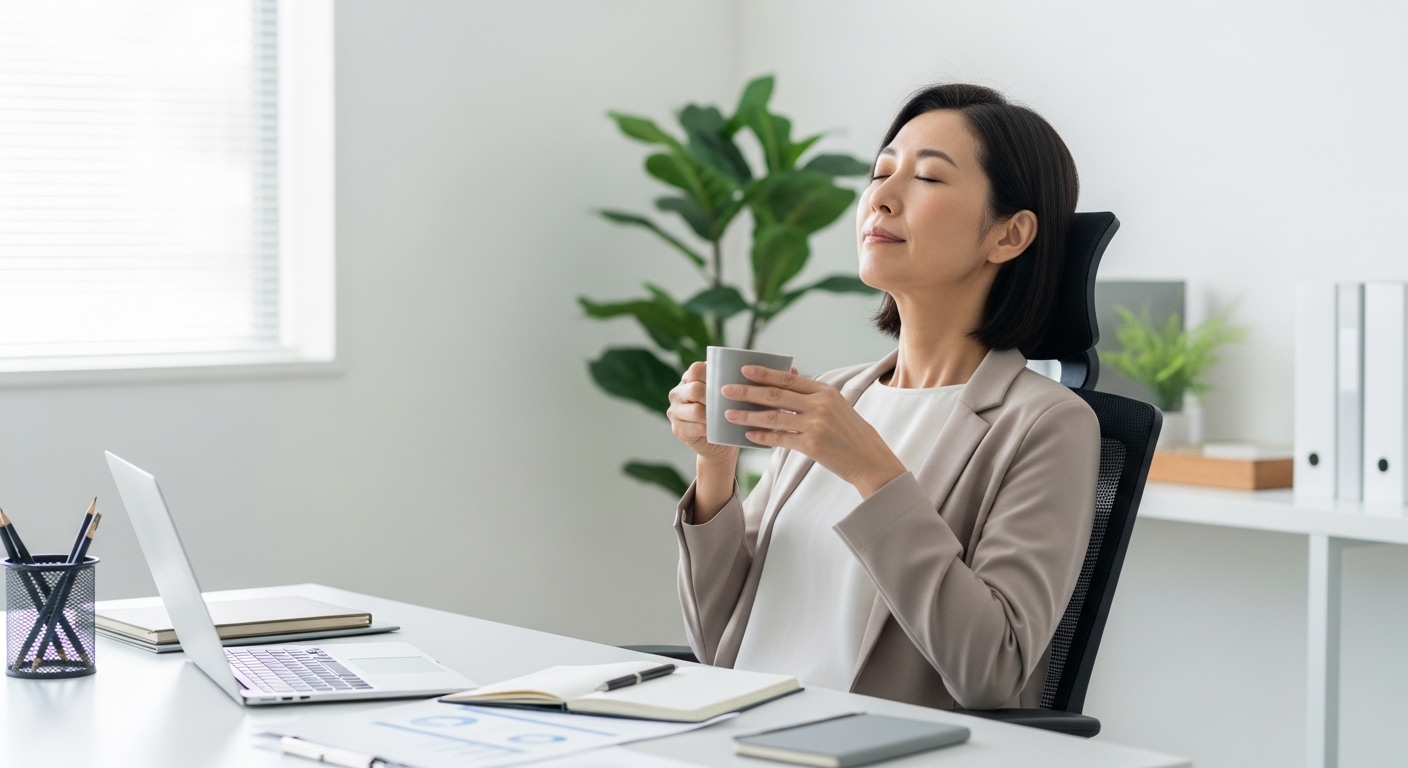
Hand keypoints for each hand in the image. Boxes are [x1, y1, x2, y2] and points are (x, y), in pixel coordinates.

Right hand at [667, 361, 738, 465]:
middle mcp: (677, 393)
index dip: (712, 376)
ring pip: (696, 410)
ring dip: (712, 416)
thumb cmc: (725, 412)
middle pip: (695, 389)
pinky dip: (708, 429)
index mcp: (688, 379)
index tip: (727, 385)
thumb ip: (728, 381)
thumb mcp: (726, 394)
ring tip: (724, 418)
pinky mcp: (677, 429)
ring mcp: (675, 411)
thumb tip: (746, 370)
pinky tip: (716, 430)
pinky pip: (695, 428)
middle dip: (713, 397)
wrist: (720, 442)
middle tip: (729, 404)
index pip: (696, 370)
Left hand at [722, 366, 906, 498]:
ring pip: (774, 417)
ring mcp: (816, 425)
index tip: (742, 369)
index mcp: (825, 390)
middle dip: (747, 392)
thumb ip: (810, 392)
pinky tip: (748, 436)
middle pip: (776, 395)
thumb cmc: (849, 431)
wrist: (869, 459)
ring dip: (748, 416)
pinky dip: (763, 437)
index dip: (763, 373)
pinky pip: (780, 439)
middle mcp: (820, 404)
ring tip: (729, 415)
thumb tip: (786, 373)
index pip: (788, 378)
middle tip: (725, 390)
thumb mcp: (835, 404)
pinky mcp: (812, 445)